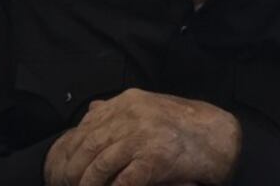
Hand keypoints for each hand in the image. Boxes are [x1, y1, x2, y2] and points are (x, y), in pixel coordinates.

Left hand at [44, 89, 239, 185]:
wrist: (218, 135)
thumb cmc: (182, 125)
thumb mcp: (148, 107)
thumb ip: (119, 109)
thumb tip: (91, 110)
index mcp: (128, 102)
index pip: (87, 126)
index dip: (70, 149)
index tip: (61, 167)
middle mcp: (133, 114)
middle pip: (90, 145)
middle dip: (73, 169)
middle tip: (64, 184)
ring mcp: (144, 135)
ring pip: (101, 163)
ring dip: (88, 184)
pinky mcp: (156, 158)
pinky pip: (124, 179)